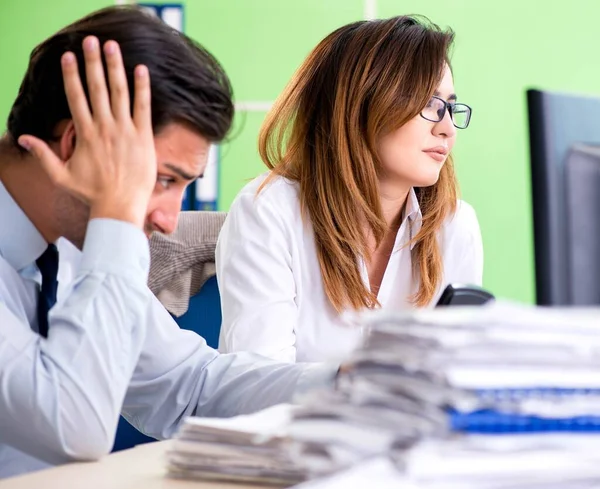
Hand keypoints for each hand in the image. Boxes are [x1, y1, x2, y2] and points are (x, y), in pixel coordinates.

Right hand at [18, 36, 155, 228]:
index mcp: (85, 134)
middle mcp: (104, 128)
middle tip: (90, 40)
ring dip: (115, 67)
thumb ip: (43, 155)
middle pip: (96, 88)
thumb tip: (23, 138)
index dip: (71, 75)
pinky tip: (141, 69)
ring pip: (119, 92)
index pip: (76, 97)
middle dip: (92, 62)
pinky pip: (143, 107)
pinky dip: (142, 88)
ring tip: (112, 46)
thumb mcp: (61, 176)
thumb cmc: (92, 193)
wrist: (120, 207)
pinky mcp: (143, 137)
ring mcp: (125, 131)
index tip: (68, 56)